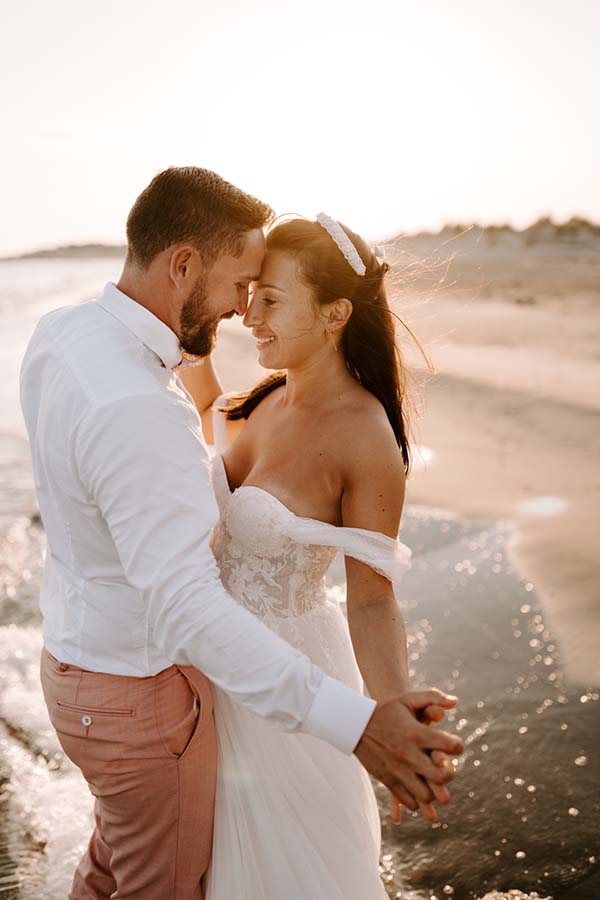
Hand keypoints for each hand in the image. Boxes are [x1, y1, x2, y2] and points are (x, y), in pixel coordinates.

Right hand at [354, 688, 463, 821]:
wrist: (356, 724)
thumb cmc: (386, 710)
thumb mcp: (408, 698)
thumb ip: (433, 697)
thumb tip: (456, 702)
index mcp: (416, 733)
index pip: (450, 745)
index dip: (457, 746)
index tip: (454, 745)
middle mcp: (409, 754)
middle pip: (441, 776)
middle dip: (450, 773)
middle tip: (446, 767)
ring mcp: (398, 770)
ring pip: (425, 795)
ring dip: (434, 791)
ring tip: (432, 781)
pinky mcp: (388, 780)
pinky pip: (408, 800)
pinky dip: (417, 799)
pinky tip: (418, 788)